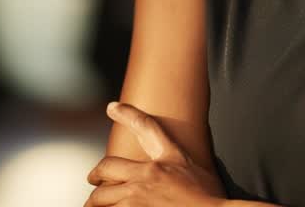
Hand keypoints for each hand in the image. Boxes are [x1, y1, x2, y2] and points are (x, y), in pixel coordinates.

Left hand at [85, 101, 225, 206]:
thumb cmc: (210, 200)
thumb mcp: (197, 171)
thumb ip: (177, 162)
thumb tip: (172, 162)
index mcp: (165, 160)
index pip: (145, 127)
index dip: (127, 114)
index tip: (112, 107)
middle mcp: (147, 176)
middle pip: (106, 168)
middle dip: (96, 176)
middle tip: (94, 182)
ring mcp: (136, 198)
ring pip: (100, 197)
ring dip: (96, 203)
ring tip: (95, 206)